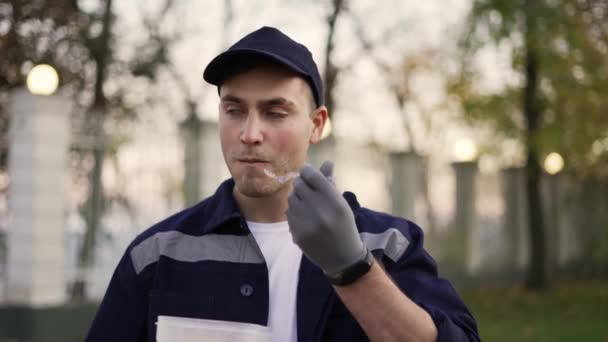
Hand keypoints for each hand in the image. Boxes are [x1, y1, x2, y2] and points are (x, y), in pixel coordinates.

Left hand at [286, 160, 365, 274]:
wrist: (342, 257)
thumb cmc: (344, 226)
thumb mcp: (342, 204)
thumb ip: (331, 183)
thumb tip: (327, 162)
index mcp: (335, 202)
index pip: (312, 175)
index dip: (307, 170)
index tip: (306, 171)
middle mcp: (320, 211)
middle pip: (299, 184)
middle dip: (302, 184)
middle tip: (307, 189)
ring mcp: (306, 224)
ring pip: (291, 198)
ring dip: (297, 198)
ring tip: (308, 206)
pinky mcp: (297, 234)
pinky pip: (289, 213)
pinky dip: (295, 212)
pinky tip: (305, 219)